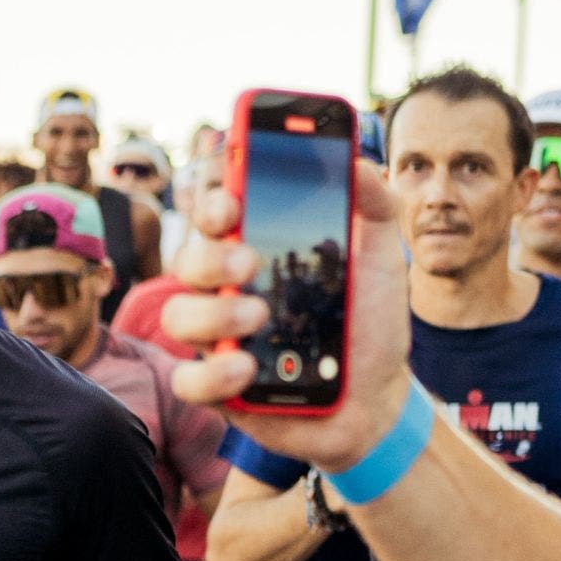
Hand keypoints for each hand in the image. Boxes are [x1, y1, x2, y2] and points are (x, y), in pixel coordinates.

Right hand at [163, 163, 415, 472]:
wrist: (378, 398)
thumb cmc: (370, 324)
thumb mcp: (382, 260)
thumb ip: (375, 208)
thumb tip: (361, 162)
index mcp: (257, 250)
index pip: (216, 216)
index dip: (213, 202)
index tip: (232, 201)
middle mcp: (227, 291)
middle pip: (187, 260)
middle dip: (210, 257)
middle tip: (250, 262)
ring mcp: (218, 339)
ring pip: (177, 316)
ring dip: (213, 315)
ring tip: (260, 318)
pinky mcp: (217, 388)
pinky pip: (187, 379)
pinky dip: (213, 373)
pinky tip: (248, 368)